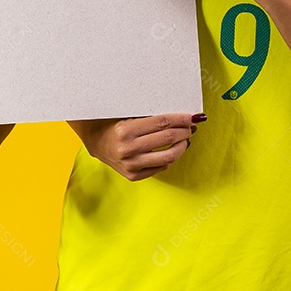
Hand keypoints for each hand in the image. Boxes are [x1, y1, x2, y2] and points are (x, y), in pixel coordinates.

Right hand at [73, 113, 202, 181]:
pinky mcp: (133, 175)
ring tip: (185, 139)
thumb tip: (180, 116)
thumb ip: (151, 116)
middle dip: (184, 131)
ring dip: (182, 146)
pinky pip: (160, 167)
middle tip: (191, 126)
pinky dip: (171, 158)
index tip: (194, 116)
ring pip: (168, 156)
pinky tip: (173, 150)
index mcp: (126, 130)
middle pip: (168, 138)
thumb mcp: (128, 115)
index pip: (163, 122)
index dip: (182, 119)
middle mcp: (128, 149)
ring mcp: (131, 165)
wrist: (96, 141)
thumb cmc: (113, 123)